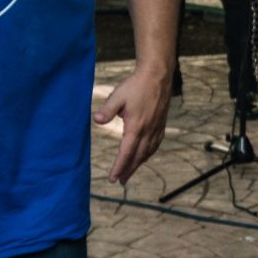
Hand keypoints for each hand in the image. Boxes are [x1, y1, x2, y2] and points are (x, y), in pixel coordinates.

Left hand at [95, 67, 170, 184]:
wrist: (157, 75)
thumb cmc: (136, 85)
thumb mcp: (118, 96)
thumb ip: (107, 110)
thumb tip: (96, 120)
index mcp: (136, 126)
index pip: (126, 152)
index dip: (120, 166)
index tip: (113, 178)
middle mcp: (148, 130)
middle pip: (138, 156)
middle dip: (129, 170)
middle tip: (121, 181)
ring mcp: (156, 127)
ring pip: (148, 151)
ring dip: (139, 164)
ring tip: (130, 172)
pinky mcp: (161, 123)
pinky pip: (156, 144)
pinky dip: (149, 153)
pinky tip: (146, 155)